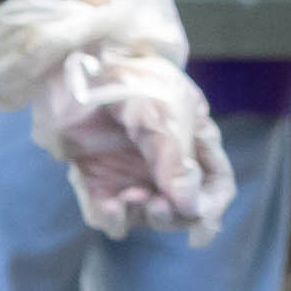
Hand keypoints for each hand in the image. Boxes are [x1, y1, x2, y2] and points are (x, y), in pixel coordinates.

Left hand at [0, 0, 233, 239]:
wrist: (76, 67)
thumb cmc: (131, 81)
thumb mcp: (165, 114)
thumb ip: (178, 161)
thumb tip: (193, 209)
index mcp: (192, 144)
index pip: (214, 187)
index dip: (211, 210)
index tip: (196, 224)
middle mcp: (163, 163)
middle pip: (180, 211)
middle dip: (170, 217)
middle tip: (153, 205)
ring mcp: (129, 172)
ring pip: (143, 217)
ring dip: (140, 216)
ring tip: (126, 198)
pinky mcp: (94, 179)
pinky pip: (107, 215)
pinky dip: (111, 218)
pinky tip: (107, 206)